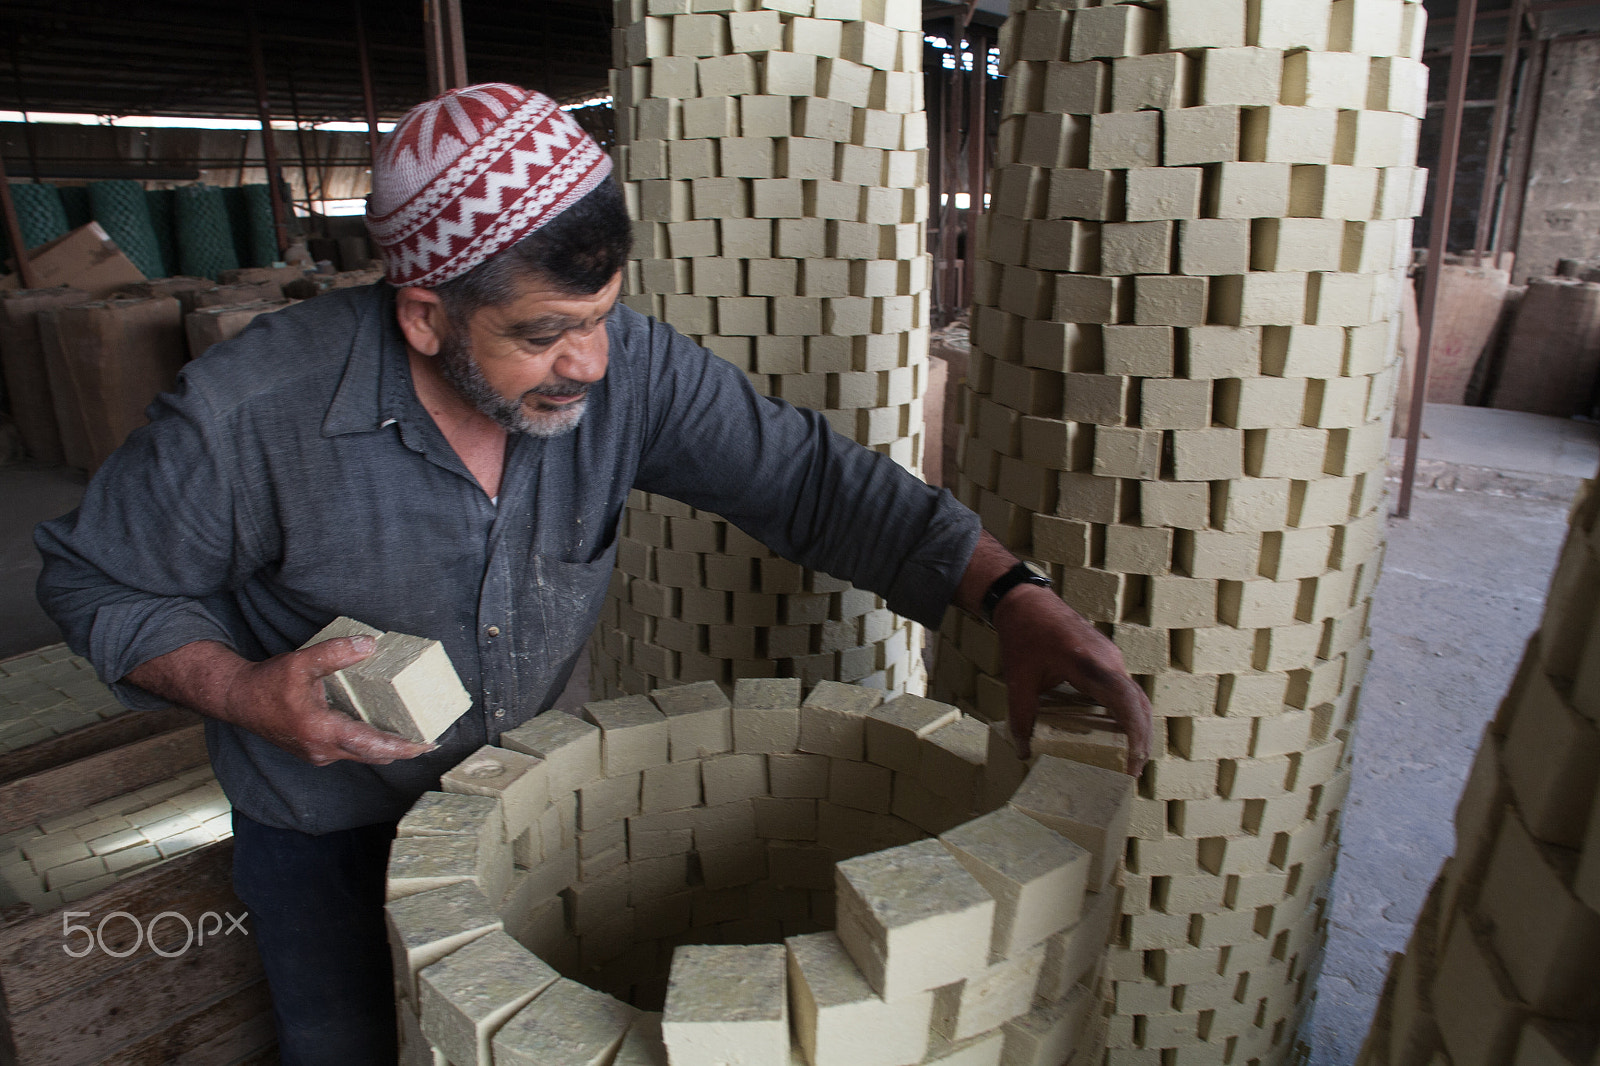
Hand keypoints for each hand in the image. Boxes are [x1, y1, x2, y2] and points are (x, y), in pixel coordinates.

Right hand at [218, 636, 436, 766]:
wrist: (237, 699)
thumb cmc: (266, 684)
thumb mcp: (300, 663)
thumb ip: (334, 654)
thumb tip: (369, 644)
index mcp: (321, 732)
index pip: (372, 745)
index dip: (402, 748)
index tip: (427, 745)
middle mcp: (322, 749)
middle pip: (371, 755)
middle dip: (401, 750)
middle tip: (428, 741)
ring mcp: (317, 753)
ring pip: (360, 755)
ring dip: (384, 748)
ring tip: (410, 736)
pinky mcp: (313, 750)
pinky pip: (348, 751)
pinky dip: (367, 744)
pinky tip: (379, 729)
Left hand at [992, 583, 1153, 775]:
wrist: (1027, 601)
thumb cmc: (1024, 635)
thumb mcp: (1019, 679)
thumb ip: (1022, 717)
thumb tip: (1023, 751)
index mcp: (1092, 664)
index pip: (1126, 701)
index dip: (1135, 733)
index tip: (1134, 760)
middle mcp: (1110, 661)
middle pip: (1139, 704)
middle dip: (1142, 739)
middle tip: (1133, 772)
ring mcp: (1112, 658)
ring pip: (1135, 697)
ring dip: (1137, 727)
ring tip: (1129, 758)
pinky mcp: (1107, 659)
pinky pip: (1124, 689)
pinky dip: (1127, 713)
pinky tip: (1116, 733)